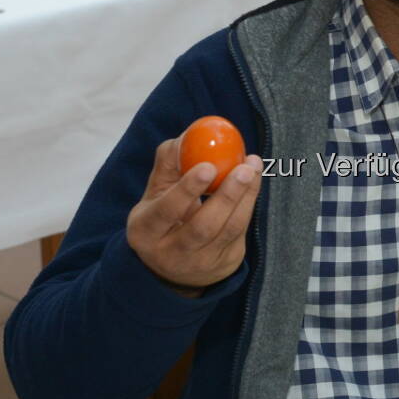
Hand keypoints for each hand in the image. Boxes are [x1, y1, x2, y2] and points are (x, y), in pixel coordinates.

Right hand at [126, 136, 261, 296]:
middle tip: (244, 167)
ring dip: (245, 196)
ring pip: (229, 230)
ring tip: (253, 167)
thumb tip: (191, 134)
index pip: (166, 212)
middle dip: (227, 195)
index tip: (208, 165)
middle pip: (203, 226)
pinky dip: (249, 204)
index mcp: (146, 232)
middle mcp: (171, 253)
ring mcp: (201, 263)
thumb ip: (169, 163)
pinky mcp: (225, 263)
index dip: (187, 189)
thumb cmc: (165, 215)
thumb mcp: (157, 192)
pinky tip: (253, 182)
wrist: (175, 264)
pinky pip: (240, 231)